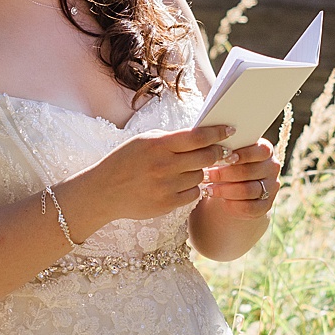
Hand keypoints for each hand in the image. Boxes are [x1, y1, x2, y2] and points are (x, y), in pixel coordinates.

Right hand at [67, 124, 232, 229]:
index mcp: (158, 145)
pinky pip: (193, 194)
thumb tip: (202, 135)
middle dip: (219, 152)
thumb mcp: (144, 141)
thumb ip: (171, 138)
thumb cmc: (125, 161)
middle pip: (206, 157)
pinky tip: (180, 183)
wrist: (103, 191)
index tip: (230, 130)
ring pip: (200, 176)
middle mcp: (164, 166)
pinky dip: (192, 188)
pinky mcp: (167, 204)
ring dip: (199, 171)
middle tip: (225, 151)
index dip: (218, 133)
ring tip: (187, 168)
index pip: (197, 137)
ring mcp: (166, 187)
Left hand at [200, 139, 281, 217]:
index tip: (223, 157)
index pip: (259, 151)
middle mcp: (272, 168)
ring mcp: (271, 188)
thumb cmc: (230, 164)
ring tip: (208, 189)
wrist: (235, 187)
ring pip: (247, 190)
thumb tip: (212, 150)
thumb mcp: (230, 154)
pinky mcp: (266, 206)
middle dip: (223, 174)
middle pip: (248, 171)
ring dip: (224, 190)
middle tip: (206, 175)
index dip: (242, 154)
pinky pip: (249, 207)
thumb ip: (226, 150)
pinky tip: (221, 201)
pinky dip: (232, 204)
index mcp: (266, 150)